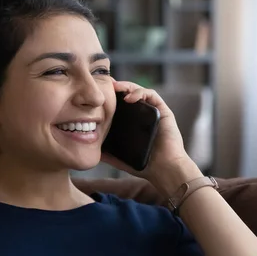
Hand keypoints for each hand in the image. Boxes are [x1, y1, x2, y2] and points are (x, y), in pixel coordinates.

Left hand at [102, 79, 202, 195]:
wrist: (164, 169)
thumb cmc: (144, 165)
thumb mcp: (120, 158)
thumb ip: (108, 154)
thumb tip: (92, 152)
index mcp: (133, 123)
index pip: (121, 105)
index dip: (110, 98)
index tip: (98, 96)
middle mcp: (143, 115)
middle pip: (129, 95)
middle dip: (117, 88)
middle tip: (104, 86)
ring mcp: (154, 112)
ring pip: (140, 91)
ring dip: (127, 86)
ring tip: (115, 87)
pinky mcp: (163, 111)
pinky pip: (152, 95)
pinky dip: (140, 92)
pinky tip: (128, 98)